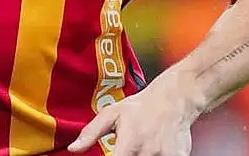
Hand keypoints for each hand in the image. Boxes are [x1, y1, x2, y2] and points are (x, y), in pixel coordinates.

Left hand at [68, 76, 202, 155]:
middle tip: (129, 148)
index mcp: (129, 143)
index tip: (113, 155)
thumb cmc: (141, 106)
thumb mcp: (112, 114)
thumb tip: (73, 148)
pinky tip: (154, 149)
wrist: (175, 98)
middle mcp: (148, 152)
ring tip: (141, 147)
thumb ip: (91, 133)